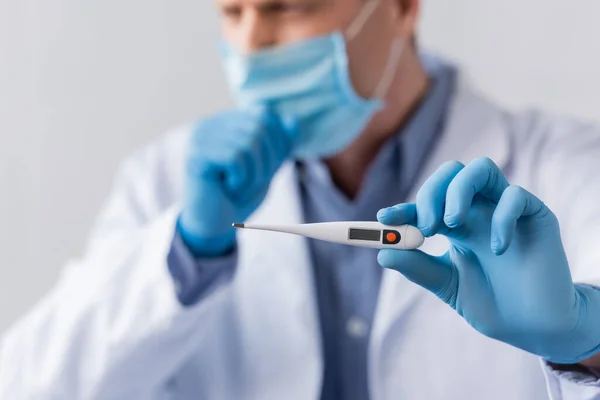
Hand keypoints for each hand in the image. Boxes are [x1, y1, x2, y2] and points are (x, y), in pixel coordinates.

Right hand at [178, 108, 293, 256]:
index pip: (265, 116)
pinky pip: (236, 158)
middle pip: (260, 127)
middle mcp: (210, 124)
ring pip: (250, 143)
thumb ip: (280, 144)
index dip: (277, 145)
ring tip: (239, 187)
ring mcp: (200, 138)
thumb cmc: (238, 196)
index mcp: (226, 122)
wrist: (214, 226)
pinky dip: (241, 180)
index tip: (266, 170)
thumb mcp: (267, 167)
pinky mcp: (196, 155)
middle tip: (251, 183)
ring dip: (254, 174)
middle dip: (267, 161)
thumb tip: (293, 120)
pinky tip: (228, 189)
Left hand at [377, 157, 599, 363]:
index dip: (404, 208)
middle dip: (431, 193)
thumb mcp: (447, 285)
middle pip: (451, 173)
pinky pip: (516, 197)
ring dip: (458, 191)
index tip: (384, 219)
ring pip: (480, 169)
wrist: (533, 326)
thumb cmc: (491, 303)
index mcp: (456, 224)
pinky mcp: (536, 216)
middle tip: (426, 226)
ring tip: (450, 224)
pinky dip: (501, 218)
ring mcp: (505, 210)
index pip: (426, 203)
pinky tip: (496, 248)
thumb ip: (418, 268)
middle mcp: (478, 211)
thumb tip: (383, 252)